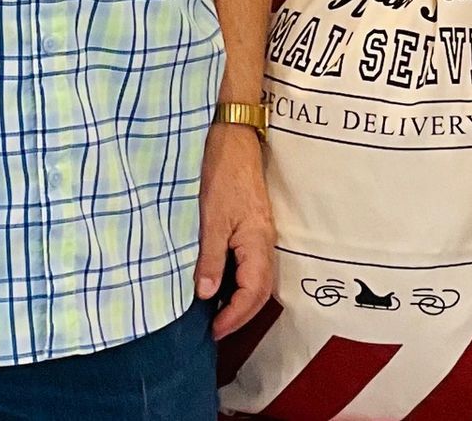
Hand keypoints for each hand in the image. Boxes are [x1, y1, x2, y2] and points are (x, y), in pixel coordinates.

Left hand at [196, 123, 275, 340]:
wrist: (234, 140)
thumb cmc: (223, 175)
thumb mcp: (212, 218)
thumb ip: (210, 258)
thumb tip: (206, 295)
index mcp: (257, 243)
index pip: (253, 293)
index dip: (234, 316)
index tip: (214, 330)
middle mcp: (265, 243)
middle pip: (261, 292)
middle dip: (240, 315)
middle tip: (216, 330)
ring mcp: (261, 236)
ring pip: (258, 280)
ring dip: (241, 301)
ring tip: (217, 314)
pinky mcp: (254, 228)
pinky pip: (252, 266)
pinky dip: (240, 284)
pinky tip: (222, 285)